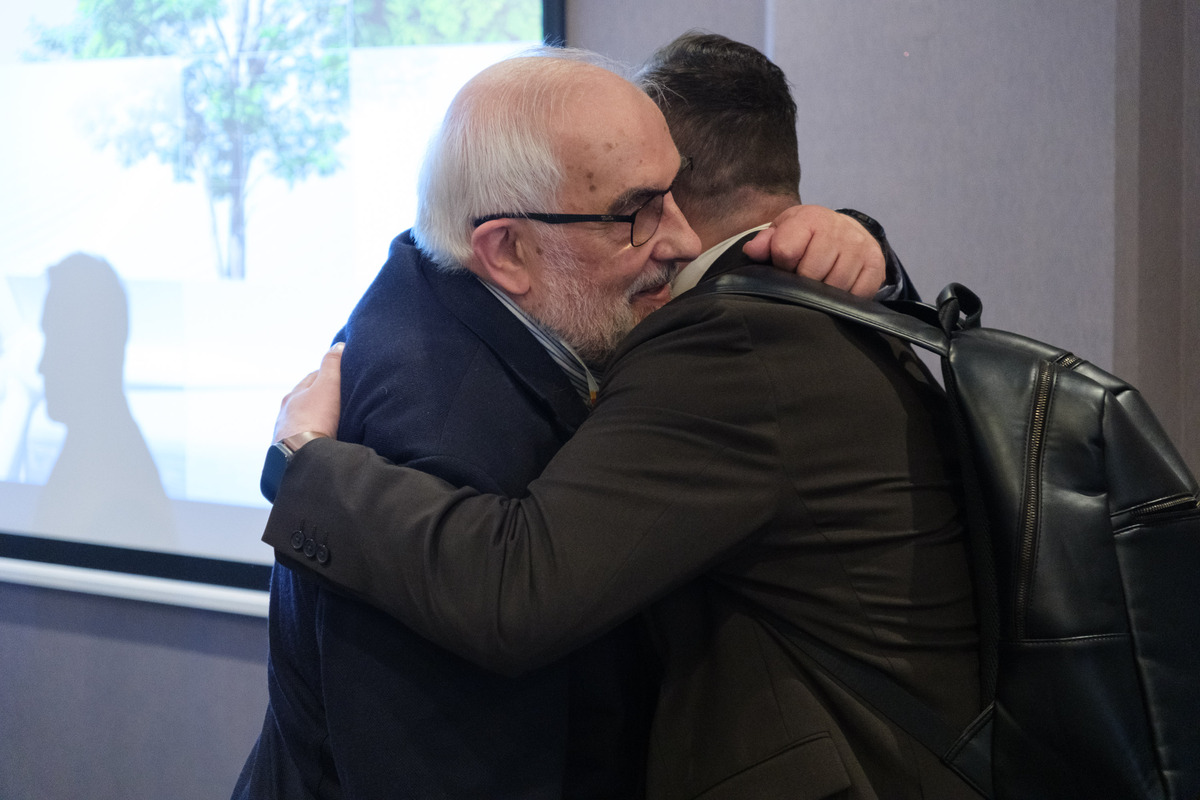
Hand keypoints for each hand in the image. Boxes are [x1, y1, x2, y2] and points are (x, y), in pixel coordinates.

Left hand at [273, 343, 343, 442]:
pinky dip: (312, 437)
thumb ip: (332, 365)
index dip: (328, 376)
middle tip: (339, 402)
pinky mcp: (289, 452)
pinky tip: (321, 442)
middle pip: (306, 401)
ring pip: (303, 422)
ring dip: (315, 421)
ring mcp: (285, 434)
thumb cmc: (315, 418)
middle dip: (320, 400)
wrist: (302, 457)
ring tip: (332, 425)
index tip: (342, 378)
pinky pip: (303, 440)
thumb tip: (338, 346)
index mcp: (293, 395)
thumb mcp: (328, 385)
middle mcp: (285, 413)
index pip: (312, 379)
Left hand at [742, 205, 884, 296]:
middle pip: (810, 275)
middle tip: (804, 277)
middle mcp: (839, 230)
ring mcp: (860, 248)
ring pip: (833, 288)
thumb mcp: (784, 231)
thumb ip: (766, 241)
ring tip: (820, 282)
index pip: (785, 252)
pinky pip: (856, 295)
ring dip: (823, 293)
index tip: (787, 265)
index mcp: (811, 219)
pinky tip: (838, 288)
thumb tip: (752, 251)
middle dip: (802, 282)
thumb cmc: (808, 235)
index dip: (781, 265)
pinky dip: (844, 299)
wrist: (844, 231)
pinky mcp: (876, 266)